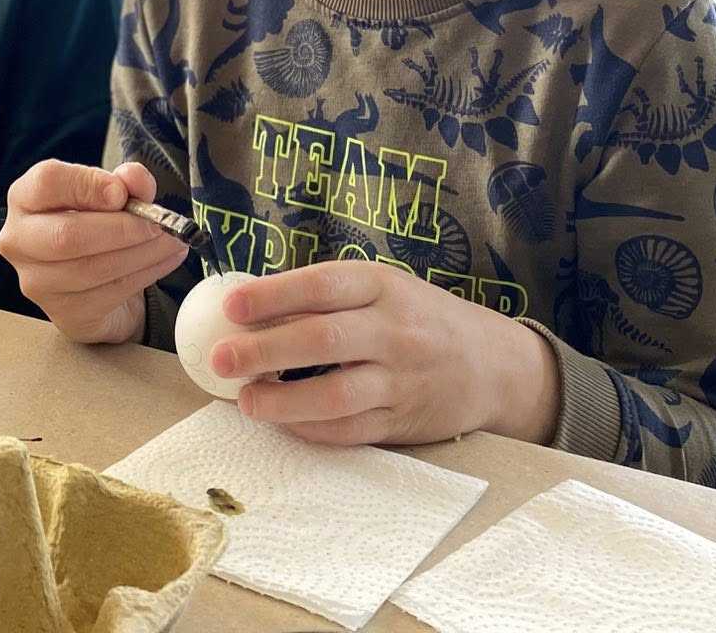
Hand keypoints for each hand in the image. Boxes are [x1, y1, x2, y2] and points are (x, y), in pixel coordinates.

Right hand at [0, 160, 189, 344]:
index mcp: (26, 198)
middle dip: (122, 229)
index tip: (123, 192)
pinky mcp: (64, 313)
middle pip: (67, 235)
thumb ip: (126, 180)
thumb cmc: (96, 223)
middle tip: (159, 223)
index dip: (89, 185)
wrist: (93, 276)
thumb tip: (135, 182)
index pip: (48, 183)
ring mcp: (37, 282)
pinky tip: (166, 260)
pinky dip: (146, 274)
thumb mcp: (112, 192)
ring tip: (173, 240)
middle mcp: (20, 240)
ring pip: (92, 268)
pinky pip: (109, 293)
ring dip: (143, 254)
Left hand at [208, 261, 561, 446]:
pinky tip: (283, 422)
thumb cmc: (421, 319)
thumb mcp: (384, 289)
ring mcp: (401, 379)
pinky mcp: (403, 421)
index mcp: (383, 286)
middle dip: (265, 349)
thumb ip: (329, 297)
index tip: (231, 305)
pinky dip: (312, 429)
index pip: (323, 286)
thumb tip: (250, 308)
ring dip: (284, 400)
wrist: (494, 365)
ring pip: (336, 394)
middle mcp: (394, 330)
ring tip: (246, 401)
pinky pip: (351, 430)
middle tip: (221, 359)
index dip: (274, 295)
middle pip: (323, 339)